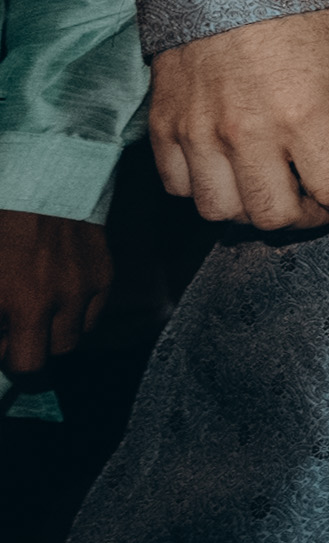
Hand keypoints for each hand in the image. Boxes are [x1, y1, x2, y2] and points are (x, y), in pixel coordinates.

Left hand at [0, 210, 110, 376]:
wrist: (43, 180)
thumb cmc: (1, 224)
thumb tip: (2, 336)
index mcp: (13, 298)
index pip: (22, 363)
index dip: (6, 361)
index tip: (0, 345)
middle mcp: (51, 300)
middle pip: (44, 359)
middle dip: (26, 354)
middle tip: (13, 336)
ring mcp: (82, 289)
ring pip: (71, 340)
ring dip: (51, 336)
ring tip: (37, 314)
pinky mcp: (104, 276)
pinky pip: (92, 316)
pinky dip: (74, 315)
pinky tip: (59, 296)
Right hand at [148, 7, 328, 234]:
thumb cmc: (301, 17)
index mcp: (302, 116)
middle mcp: (246, 133)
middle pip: (274, 217)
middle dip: (309, 221)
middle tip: (323, 203)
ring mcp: (198, 132)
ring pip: (221, 212)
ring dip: (254, 214)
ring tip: (278, 191)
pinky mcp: (164, 126)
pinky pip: (178, 187)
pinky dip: (207, 193)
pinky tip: (233, 174)